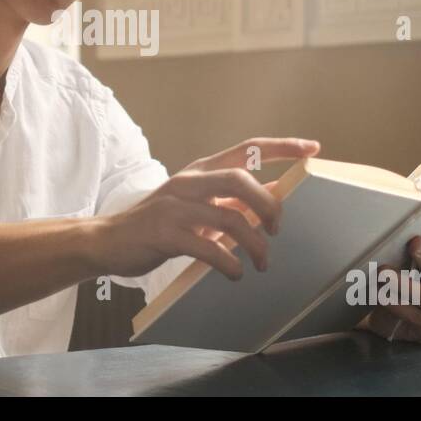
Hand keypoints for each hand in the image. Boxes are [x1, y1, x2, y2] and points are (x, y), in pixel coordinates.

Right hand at [92, 137, 320, 280]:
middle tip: (278, 229)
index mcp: (200, 170)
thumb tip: (272, 200)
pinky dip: (229, 263)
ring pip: (230, 217)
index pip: (248, 148)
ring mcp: (175, 206)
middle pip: (242, 179)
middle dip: (269, 205)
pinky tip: (235, 273)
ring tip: (261, 263)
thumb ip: (229, 200)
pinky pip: (208, 247)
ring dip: (255, 244)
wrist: (108, 240)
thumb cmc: (159, 224)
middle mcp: (189, 181)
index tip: (313, 149)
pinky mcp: (165, 233)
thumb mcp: (195, 205)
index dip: (282, 147)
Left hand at [357, 224, 420, 341]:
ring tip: (386, 274)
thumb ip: (414, 253)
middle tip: (413, 244)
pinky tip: (383, 296)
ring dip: (407, 285)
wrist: (384, 316)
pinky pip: (415, 316)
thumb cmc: (399, 286)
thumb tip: (410, 235)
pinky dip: (398, 305)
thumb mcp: (406, 266)